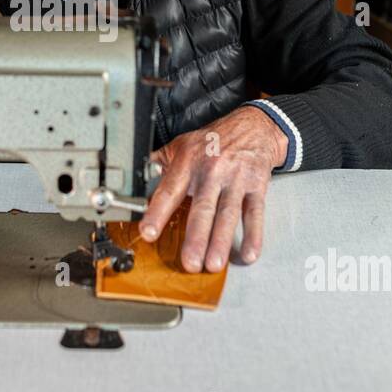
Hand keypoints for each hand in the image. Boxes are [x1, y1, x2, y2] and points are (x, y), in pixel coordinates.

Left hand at [140, 106, 285, 272]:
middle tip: (190, 262)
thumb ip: (160, 163)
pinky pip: (254, 213)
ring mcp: (236, 180)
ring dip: (221, 242)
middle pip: (202, 208)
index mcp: (188, 163)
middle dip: (196, 238)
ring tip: (214, 264)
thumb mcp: (182, 144)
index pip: (169, 190)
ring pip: (228, 214)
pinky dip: (254, 235)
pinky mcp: (256, 187)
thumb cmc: (214, 140)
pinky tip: (249, 253)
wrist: (253, 127)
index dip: (157, 212)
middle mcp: (212, 172)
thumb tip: (136, 179)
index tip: (148, 232)